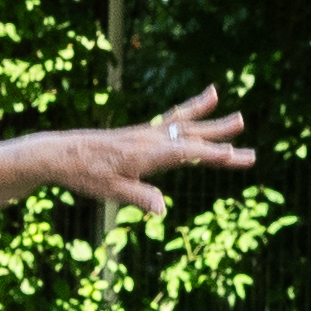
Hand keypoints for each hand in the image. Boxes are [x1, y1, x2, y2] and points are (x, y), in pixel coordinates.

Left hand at [61, 89, 256, 216]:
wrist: (60, 153)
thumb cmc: (85, 175)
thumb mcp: (111, 192)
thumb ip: (139, 197)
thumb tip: (162, 212)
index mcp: (144, 155)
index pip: (184, 155)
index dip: (210, 156)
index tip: (234, 155)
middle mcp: (150, 139)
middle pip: (193, 139)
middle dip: (222, 144)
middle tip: (250, 151)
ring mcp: (148, 133)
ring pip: (187, 125)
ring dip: (214, 123)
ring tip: (239, 118)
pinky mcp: (144, 132)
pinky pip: (174, 118)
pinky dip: (193, 109)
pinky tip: (209, 98)